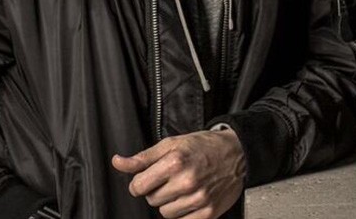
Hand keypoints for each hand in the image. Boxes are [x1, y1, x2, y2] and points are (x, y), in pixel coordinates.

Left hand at [112, 129, 245, 218]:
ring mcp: (198, 199)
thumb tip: (118, 163)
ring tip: (183, 187)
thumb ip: (142, 157)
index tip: (148, 178)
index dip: (140, 182)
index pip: (138, 186)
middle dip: (157, 190)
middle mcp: (186, 181)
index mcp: (174, 162)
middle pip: (151, 200)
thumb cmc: (203, 146)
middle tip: (171, 178)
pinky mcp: (208, 212)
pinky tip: (190, 198)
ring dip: (170, 203)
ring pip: (165, 213)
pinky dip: (183, 213)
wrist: (237, 153)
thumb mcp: (171, 144)